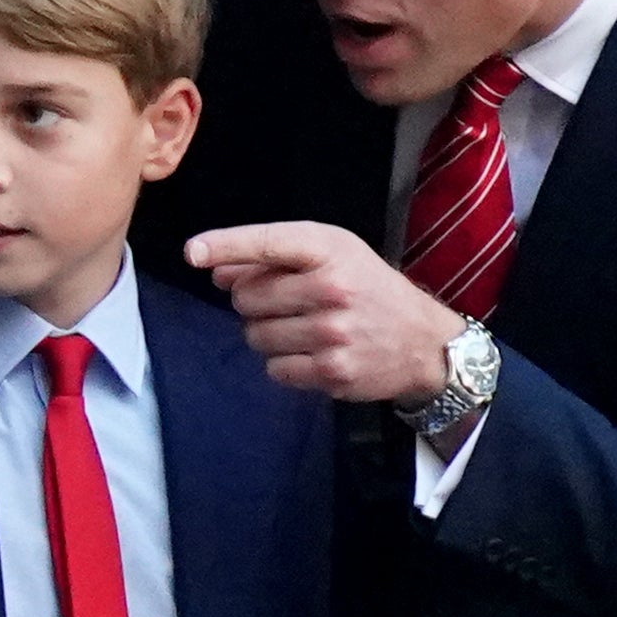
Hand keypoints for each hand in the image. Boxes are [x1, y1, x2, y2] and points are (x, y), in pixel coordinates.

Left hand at [186, 221, 459, 402]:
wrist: (423, 342)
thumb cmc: (369, 289)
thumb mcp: (333, 256)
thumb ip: (274, 258)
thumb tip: (216, 270)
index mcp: (330, 250)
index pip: (268, 244)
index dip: (226, 246)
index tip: (193, 253)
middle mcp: (332, 288)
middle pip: (247, 298)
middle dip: (252, 302)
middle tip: (284, 304)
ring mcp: (333, 333)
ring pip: (256, 336)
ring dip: (267, 334)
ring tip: (301, 328)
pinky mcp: (333, 371)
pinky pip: (275, 369)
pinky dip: (283, 364)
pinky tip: (310, 353)